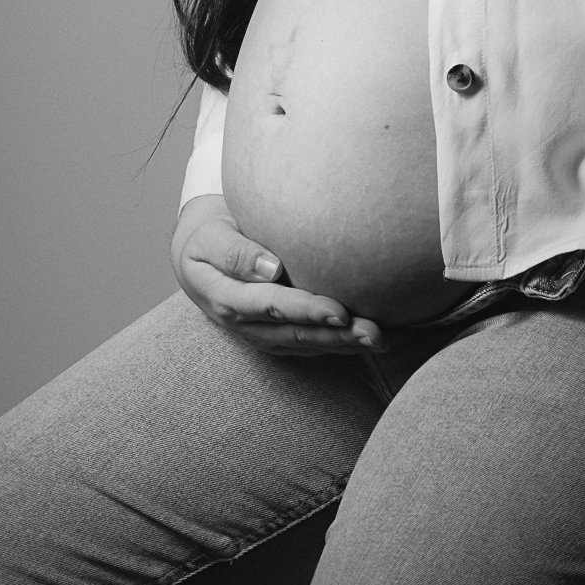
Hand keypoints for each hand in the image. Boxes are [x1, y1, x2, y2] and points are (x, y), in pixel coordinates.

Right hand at [171, 195, 386, 354]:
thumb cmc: (210, 240)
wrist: (202, 258)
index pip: (272, 306)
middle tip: (373, 333)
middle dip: (337, 335)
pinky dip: (344, 344)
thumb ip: (236, 253)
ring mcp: (266, 335)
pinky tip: (374, 340)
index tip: (339, 310)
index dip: (306, 311)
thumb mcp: (210, 239)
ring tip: (382, 340)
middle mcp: (249, 325)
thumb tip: (271, 268)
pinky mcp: (282, 335)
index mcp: (228, 300)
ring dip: (346, 345)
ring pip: (310, 343)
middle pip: (297, 332)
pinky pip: (315, 343)